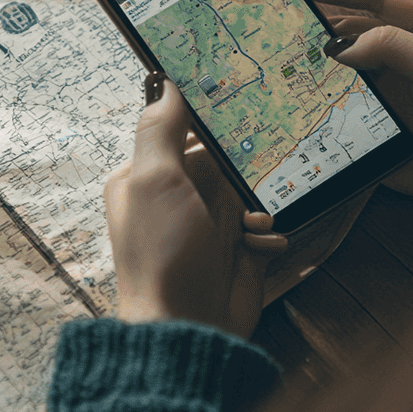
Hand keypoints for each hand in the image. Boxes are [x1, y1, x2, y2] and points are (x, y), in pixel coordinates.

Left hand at [104, 74, 286, 337]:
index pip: (180, 129)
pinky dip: (265, 234)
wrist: (188, 329)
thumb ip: (161, 130)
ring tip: (248, 223)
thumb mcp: (154, 181)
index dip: (209, 115)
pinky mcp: (236, 251)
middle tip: (261, 151)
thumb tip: (165, 82)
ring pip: (246, 189)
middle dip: (241, 159)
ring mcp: (207, 225)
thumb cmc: (162, 254)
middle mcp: (176, 197)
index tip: (238, 92)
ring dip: (255, 203)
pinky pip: (262, 227)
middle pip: (219, 157)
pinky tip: (255, 246)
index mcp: (146, 177)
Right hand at [287, 0, 412, 225]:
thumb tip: (341, 47)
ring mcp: (399, 95)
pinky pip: (347, 118)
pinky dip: (321, 114)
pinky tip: (294, 111)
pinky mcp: (388, 133)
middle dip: (314, 26)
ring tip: (274, 64)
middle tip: (271, 22)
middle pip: (353, 31)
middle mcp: (412, 56)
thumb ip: (394, 47)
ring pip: (344, 76)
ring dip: (313, 71)